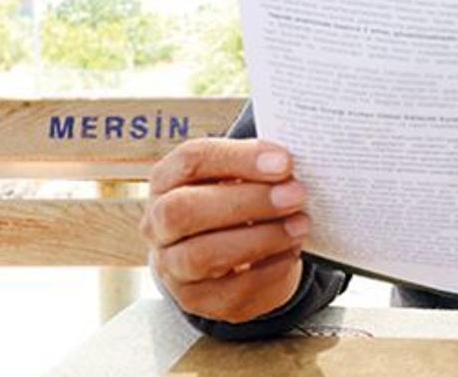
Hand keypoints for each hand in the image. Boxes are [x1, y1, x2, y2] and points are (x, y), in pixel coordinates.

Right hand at [141, 139, 311, 323]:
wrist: (233, 252)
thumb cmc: (240, 201)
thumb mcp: (243, 176)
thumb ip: (259, 166)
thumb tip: (291, 167)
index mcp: (167, 180)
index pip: (191, 160)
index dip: (239, 159)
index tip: (285, 163)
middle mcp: (157, 223)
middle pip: (183, 210)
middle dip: (247, 202)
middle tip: (296, 195)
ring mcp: (170, 266)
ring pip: (200, 255)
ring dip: (260, 238)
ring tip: (300, 225)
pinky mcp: (195, 299)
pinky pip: (230, 289)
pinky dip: (269, 268)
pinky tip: (291, 251)